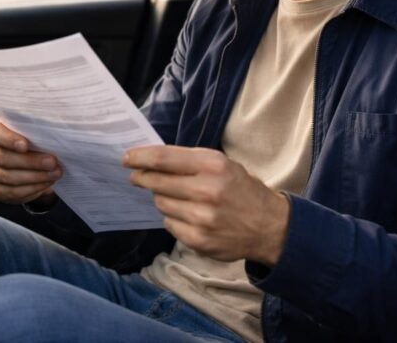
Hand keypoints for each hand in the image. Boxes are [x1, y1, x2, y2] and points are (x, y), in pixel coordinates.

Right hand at [0, 116, 61, 203]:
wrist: (25, 158)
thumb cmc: (28, 138)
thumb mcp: (30, 129)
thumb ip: (34, 130)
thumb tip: (51, 134)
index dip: (8, 140)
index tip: (25, 145)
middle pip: (3, 158)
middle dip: (30, 162)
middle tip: (52, 163)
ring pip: (8, 177)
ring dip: (35, 177)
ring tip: (53, 174)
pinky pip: (10, 192)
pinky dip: (31, 190)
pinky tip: (45, 185)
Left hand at [123, 145, 289, 264]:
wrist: (269, 226)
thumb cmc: (241, 189)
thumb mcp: (222, 164)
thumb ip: (189, 161)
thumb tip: (150, 159)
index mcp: (213, 165)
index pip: (164, 159)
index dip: (140, 157)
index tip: (126, 157)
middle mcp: (207, 191)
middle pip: (157, 182)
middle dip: (143, 177)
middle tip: (137, 176)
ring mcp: (202, 218)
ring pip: (161, 203)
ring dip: (162, 198)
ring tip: (178, 197)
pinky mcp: (199, 240)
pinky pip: (169, 224)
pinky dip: (173, 218)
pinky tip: (187, 215)